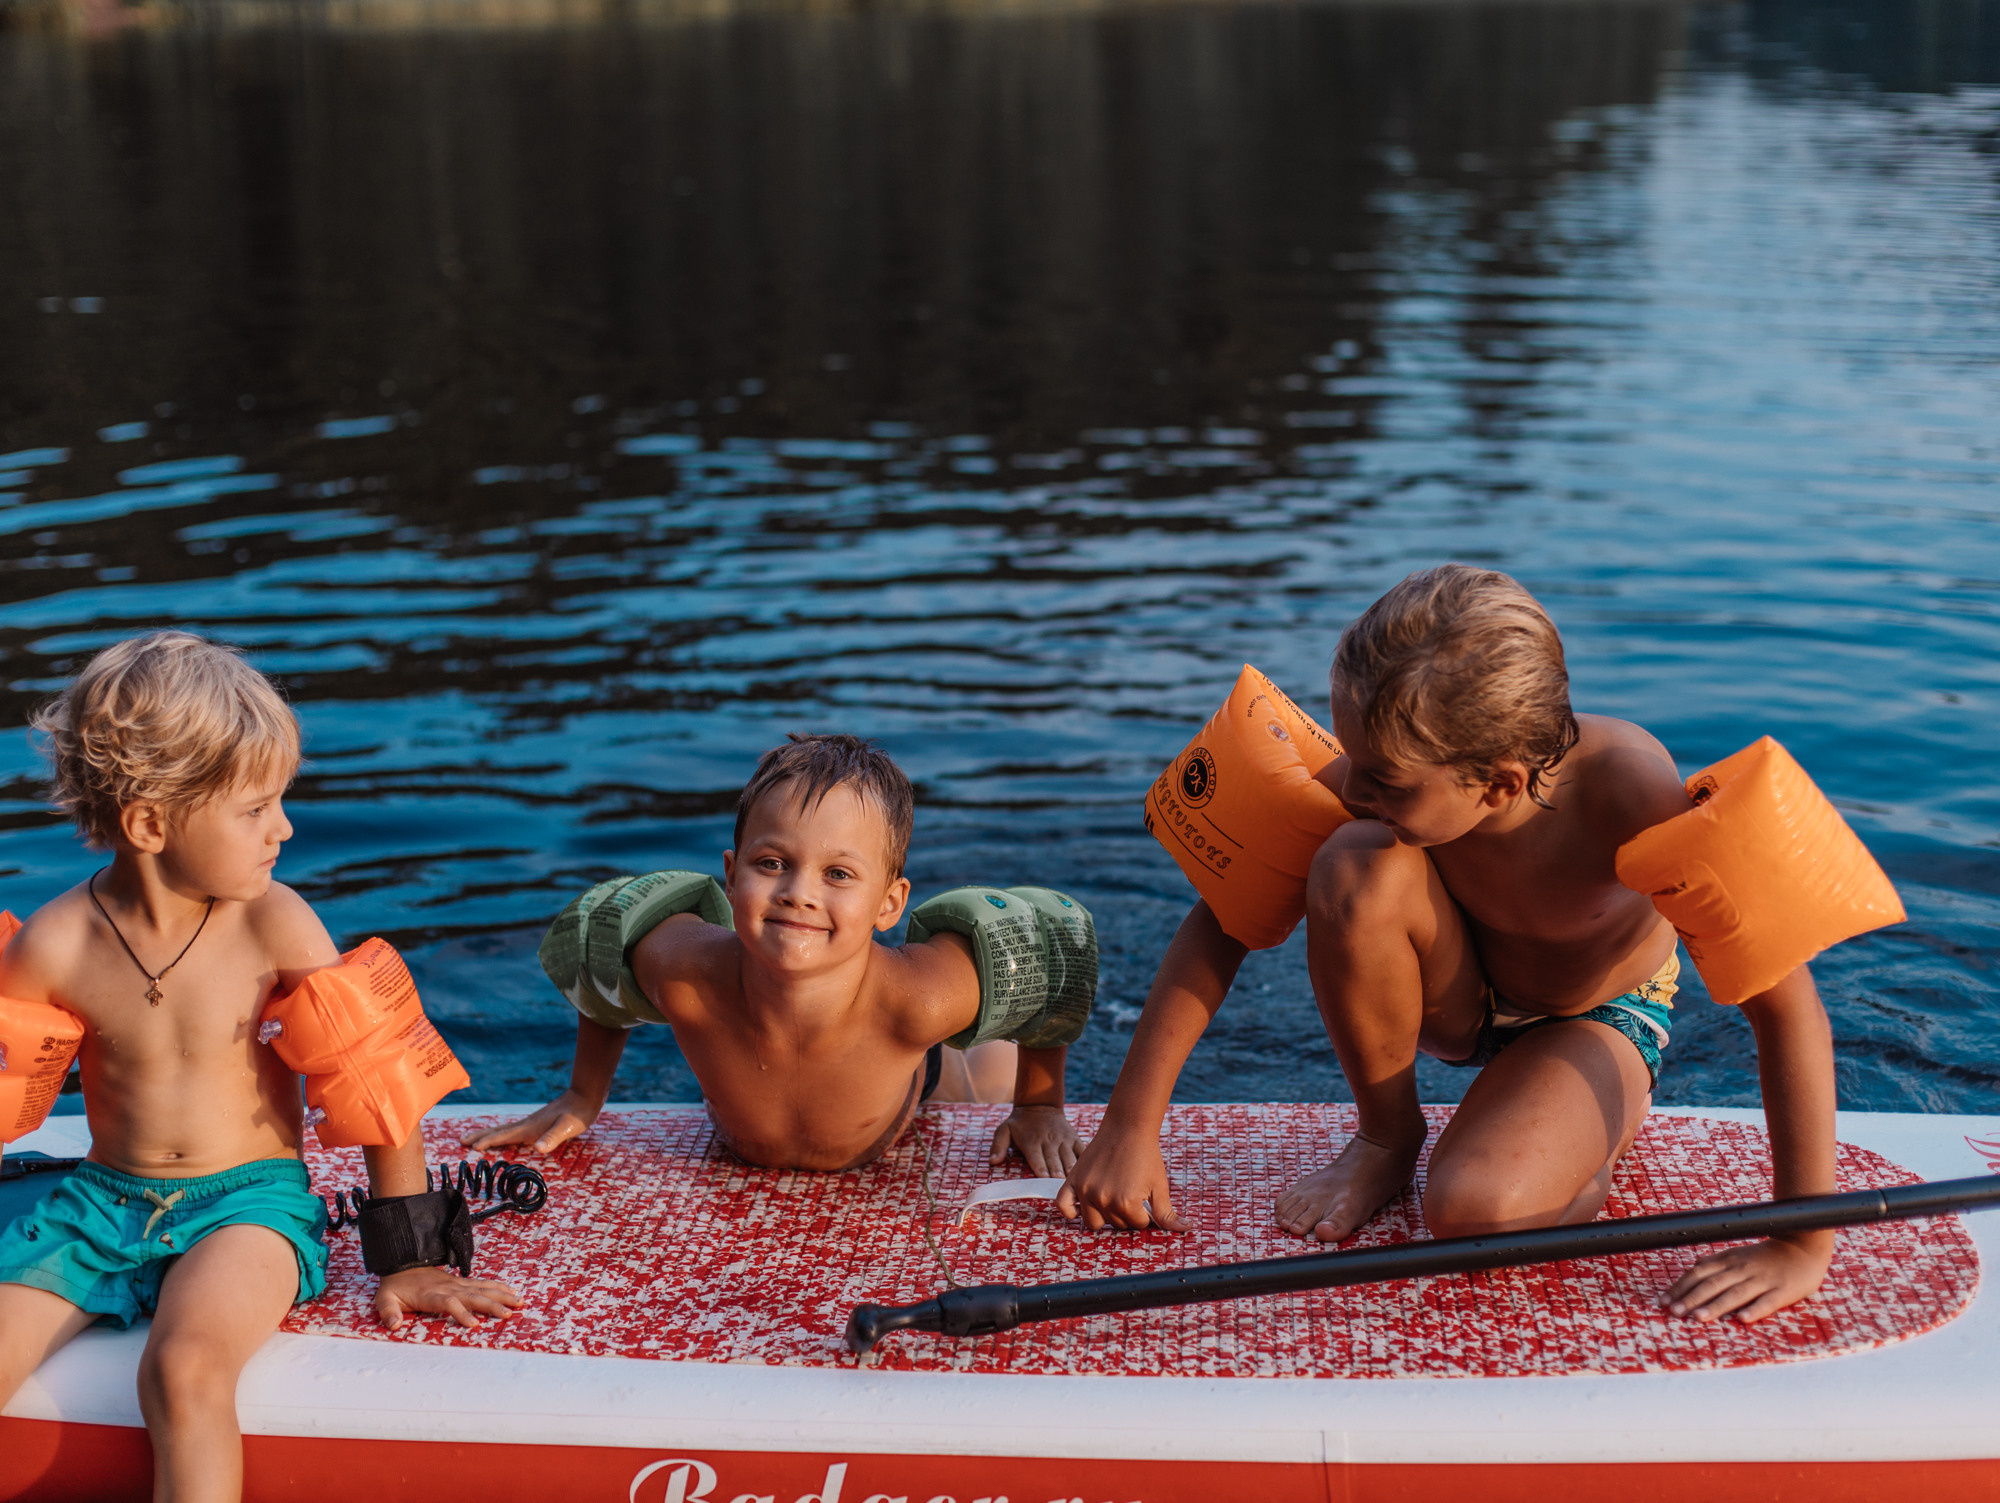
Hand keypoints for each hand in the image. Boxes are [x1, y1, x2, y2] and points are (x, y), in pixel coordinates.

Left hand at [374, 1266, 522, 1330]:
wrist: (402, 1265)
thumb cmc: (394, 1287)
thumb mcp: (385, 1300)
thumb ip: (389, 1312)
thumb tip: (393, 1325)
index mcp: (431, 1294)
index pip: (450, 1303)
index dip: (462, 1313)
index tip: (474, 1324)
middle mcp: (448, 1287)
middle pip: (473, 1295)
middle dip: (492, 1304)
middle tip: (509, 1314)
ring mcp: (456, 1283)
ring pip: (482, 1288)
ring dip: (501, 1295)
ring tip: (519, 1302)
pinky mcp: (460, 1282)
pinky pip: (482, 1284)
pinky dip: (498, 1287)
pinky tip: (511, 1291)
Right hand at [461, 1089, 600, 1155]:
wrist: (586, 1096)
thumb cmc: (577, 1113)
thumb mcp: (567, 1127)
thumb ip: (552, 1137)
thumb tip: (538, 1149)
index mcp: (529, 1127)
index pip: (503, 1135)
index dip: (487, 1142)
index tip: (471, 1148)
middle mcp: (527, 1124)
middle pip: (499, 1131)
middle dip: (481, 1136)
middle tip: (461, 1141)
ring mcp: (532, 1123)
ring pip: (505, 1130)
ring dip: (489, 1135)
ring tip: (476, 1140)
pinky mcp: (539, 1123)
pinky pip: (515, 1131)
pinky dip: (504, 1135)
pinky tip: (506, 1138)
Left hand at [989, 1104, 1081, 1176]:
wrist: (1040, 1105)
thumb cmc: (1020, 1123)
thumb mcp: (1004, 1130)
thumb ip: (998, 1145)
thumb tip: (992, 1161)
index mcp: (1032, 1141)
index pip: (1036, 1158)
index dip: (1041, 1168)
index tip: (1044, 1179)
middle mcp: (1049, 1141)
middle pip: (1054, 1161)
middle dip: (1057, 1175)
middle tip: (1060, 1188)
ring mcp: (1063, 1140)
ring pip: (1069, 1157)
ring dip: (1072, 1171)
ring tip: (1076, 1184)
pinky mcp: (1074, 1138)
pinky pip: (1081, 1150)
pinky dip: (1085, 1161)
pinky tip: (1087, 1172)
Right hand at [1054, 1119, 1188, 1232]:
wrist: (1128, 1127)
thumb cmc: (1146, 1155)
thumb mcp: (1160, 1186)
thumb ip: (1168, 1214)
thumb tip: (1187, 1229)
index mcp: (1126, 1203)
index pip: (1136, 1225)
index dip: (1144, 1213)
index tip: (1144, 1197)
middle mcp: (1103, 1199)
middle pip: (1115, 1225)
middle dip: (1126, 1214)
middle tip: (1130, 1193)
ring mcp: (1086, 1191)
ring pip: (1093, 1222)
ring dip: (1104, 1215)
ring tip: (1113, 1198)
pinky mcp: (1074, 1180)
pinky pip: (1064, 1205)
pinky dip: (1070, 1210)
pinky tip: (1084, 1206)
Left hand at [1665, 1232, 1832, 1323]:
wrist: (1804, 1246)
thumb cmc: (1766, 1256)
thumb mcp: (1738, 1254)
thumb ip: (1717, 1263)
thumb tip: (1693, 1268)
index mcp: (1729, 1261)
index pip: (1698, 1273)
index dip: (1680, 1287)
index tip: (1663, 1301)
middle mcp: (1742, 1269)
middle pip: (1712, 1284)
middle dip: (1691, 1299)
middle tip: (1674, 1312)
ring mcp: (1762, 1280)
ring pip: (1736, 1294)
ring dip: (1716, 1306)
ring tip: (1698, 1318)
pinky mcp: (1783, 1290)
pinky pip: (1767, 1301)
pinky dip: (1755, 1310)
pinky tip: (1743, 1320)